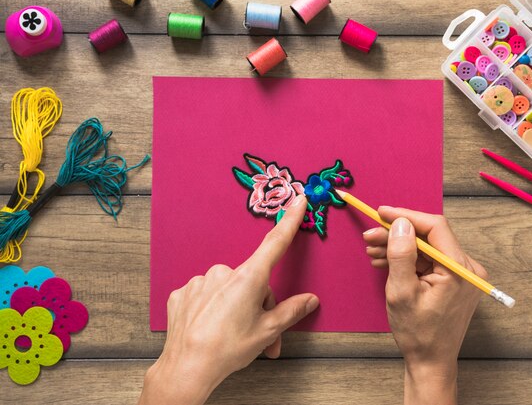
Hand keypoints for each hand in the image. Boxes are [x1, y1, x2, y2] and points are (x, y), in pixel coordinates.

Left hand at [139, 194, 318, 404]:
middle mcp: (224, 273)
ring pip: (228, 290)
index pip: (275, 243)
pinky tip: (212, 329)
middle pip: (252, 282)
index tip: (298, 201)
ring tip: (235, 336)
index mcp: (249, 278)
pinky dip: (213, 310)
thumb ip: (291, 311)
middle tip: (262, 335)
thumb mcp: (267, 332)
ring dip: (236, 309)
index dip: (290, 221)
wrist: (187, 367)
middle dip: (259, 306)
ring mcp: (201, 281)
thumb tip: (310, 300)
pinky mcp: (183, 293)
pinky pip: (206, 295)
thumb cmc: (227, 349)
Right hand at [363, 207, 487, 404]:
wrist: (430, 362)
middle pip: (429, 237)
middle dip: (397, 234)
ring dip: (399, 247)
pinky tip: (385, 261)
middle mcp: (467, 269)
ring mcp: (462, 275)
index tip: (381, 213)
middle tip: (370, 236)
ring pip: (426, 248)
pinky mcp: (454, 281)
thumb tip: (399, 223)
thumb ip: (401, 255)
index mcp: (460, 270)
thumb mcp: (401, 293)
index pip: (435, 227)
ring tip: (372, 250)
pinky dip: (408, 259)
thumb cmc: (417, 334)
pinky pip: (429, 261)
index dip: (406, 216)